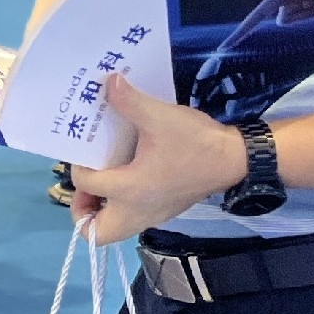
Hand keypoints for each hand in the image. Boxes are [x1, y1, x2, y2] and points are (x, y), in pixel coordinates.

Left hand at [70, 75, 250, 243]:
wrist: (235, 159)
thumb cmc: (195, 141)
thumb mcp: (160, 116)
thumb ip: (129, 101)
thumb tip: (109, 81)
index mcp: (131, 190)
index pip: (86, 184)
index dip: (79, 165)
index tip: (87, 149)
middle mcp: (137, 211)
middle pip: (96, 232)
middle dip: (82, 211)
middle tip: (87, 184)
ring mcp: (152, 216)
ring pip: (114, 230)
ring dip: (100, 212)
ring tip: (102, 181)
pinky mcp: (163, 212)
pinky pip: (131, 220)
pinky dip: (119, 207)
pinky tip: (125, 176)